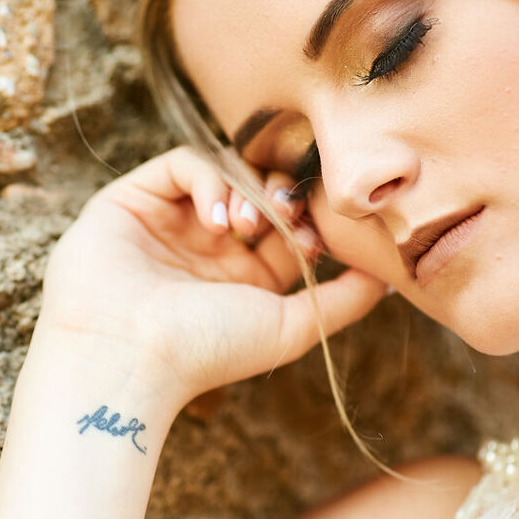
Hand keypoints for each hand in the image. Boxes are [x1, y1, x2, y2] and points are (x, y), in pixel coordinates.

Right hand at [36, 146, 386, 414]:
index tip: (315, 239)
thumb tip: (390, 277)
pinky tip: (214, 217)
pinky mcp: (133, 200)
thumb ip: (343, 301)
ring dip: (246, 191)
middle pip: (259, 192)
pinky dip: (208, 179)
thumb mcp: (289, 328)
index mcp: (240, 277)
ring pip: (224, 172)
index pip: (287, 227)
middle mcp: (206, 246)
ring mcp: (169, 221)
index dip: (307, 221)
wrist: (128, 355)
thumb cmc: (206, 350)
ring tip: (243, 228)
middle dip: (281, 198)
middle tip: (287, 218)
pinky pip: (183, 164)